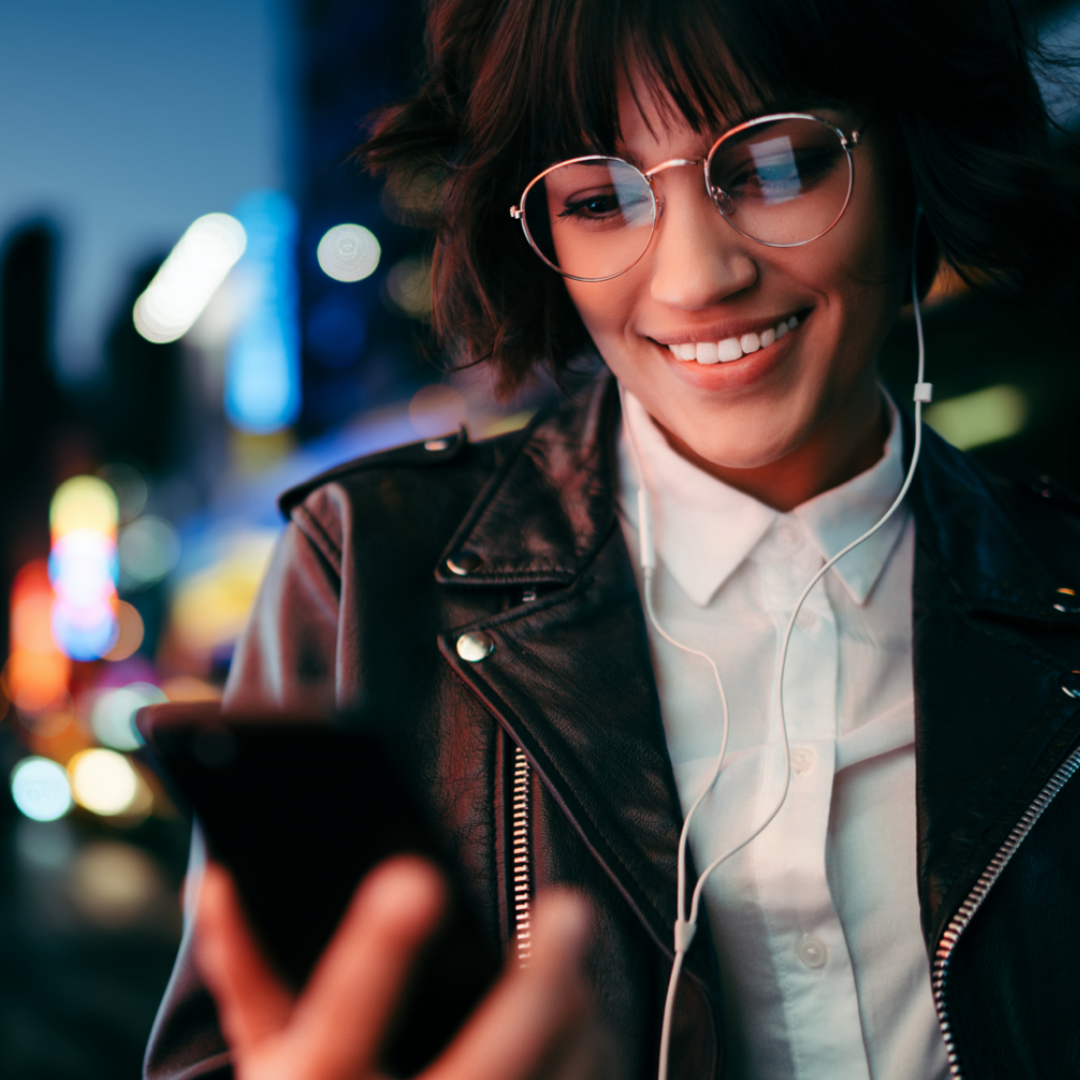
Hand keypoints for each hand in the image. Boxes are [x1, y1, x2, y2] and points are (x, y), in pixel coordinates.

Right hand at [196, 855, 614, 1079]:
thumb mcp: (268, 1061)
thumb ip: (245, 972)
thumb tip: (215, 879)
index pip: (340, 1023)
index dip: (374, 956)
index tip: (415, 878)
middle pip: (488, 1061)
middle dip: (540, 984)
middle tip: (573, 907)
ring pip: (554, 1078)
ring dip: (572, 1010)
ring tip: (569, 952)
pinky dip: (582, 1054)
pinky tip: (577, 1019)